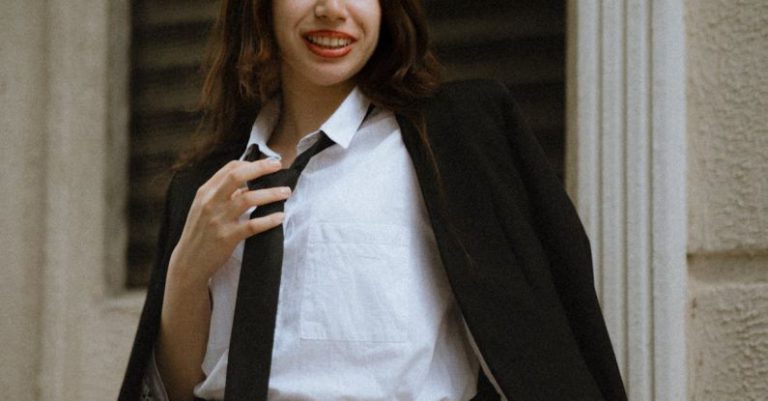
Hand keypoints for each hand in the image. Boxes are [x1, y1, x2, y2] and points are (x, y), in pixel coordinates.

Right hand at [167, 158, 290, 288]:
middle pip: (237, 177)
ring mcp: (218, 220)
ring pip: (248, 199)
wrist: (188, 262)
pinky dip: (269, 220)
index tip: (267, 164)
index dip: (251, 163)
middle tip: (278, 166)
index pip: (229, 169)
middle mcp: (210, 202)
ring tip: (286, 192)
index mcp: (205, 192)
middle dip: (260, 168)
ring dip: (271, 194)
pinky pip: (252, 225)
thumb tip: (247, 186)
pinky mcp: (227, 237)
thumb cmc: (199, 233)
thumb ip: (223, 195)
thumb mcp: (204, 209)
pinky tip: (280, 217)